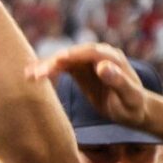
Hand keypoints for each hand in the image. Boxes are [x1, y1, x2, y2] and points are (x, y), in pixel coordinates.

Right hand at [28, 43, 150, 126]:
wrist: (133, 109)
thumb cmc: (134, 104)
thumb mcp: (129, 95)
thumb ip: (117, 80)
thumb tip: (102, 66)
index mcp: (112, 57)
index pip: (90, 52)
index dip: (74, 55)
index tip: (59, 60)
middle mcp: (98, 55)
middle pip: (72, 55)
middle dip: (54, 62)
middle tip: (38, 74)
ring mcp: (87, 61)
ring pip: (63, 60)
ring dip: (46, 66)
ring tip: (29, 76)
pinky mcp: (79, 70)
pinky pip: (60, 68)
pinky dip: (47, 71)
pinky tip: (31, 75)